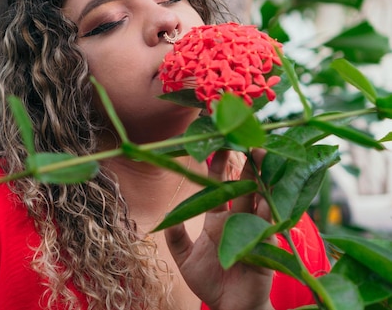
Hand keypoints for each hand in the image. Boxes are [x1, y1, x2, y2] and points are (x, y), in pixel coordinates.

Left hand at [164, 149, 275, 309]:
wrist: (228, 308)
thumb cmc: (210, 283)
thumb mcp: (185, 259)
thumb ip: (176, 237)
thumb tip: (167, 217)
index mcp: (218, 219)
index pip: (218, 186)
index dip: (218, 166)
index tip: (219, 144)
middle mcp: (237, 221)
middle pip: (243, 187)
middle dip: (247, 165)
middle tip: (251, 142)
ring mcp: (253, 231)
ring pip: (259, 200)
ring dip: (262, 179)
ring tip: (265, 158)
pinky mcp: (265, 247)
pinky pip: (268, 225)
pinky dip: (269, 210)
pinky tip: (269, 195)